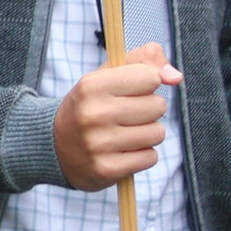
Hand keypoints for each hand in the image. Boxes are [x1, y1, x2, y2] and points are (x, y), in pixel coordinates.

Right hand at [51, 43, 175, 190]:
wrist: (55, 145)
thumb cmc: (90, 105)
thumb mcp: (107, 75)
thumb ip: (144, 61)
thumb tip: (175, 76)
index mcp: (92, 85)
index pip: (150, 77)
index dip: (148, 82)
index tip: (133, 89)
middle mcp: (93, 113)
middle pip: (158, 106)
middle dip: (150, 109)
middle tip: (128, 114)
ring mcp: (99, 144)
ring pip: (157, 133)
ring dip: (148, 133)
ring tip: (126, 133)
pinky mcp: (106, 169)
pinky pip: (150, 157)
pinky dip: (143, 155)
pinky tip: (124, 151)